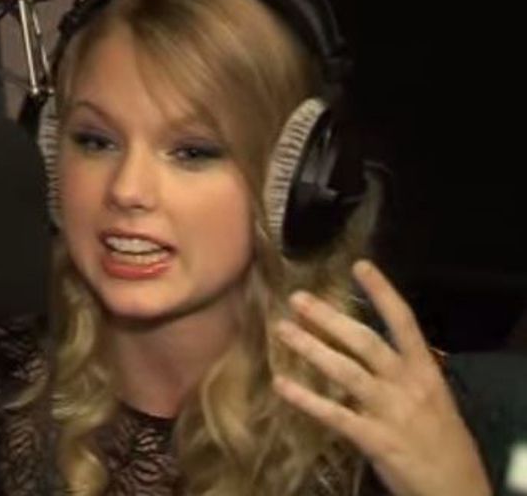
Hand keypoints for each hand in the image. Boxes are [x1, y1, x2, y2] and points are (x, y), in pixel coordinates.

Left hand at [272, 260, 491, 495]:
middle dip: (330, 318)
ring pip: (345, 372)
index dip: (382, 292)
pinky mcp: (374, 439)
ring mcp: (390, 411)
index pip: (404, 322)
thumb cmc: (443, 443)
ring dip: (311, 348)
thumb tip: (370, 351)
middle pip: (365, 342)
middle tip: (298, 299)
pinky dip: (306, 399)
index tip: (361, 266)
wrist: (457, 490)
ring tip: (282, 330)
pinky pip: (333, 414)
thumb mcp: (433, 400)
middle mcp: (407, 385)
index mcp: (426, 371)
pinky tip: (281, 384)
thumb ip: (404, 374)